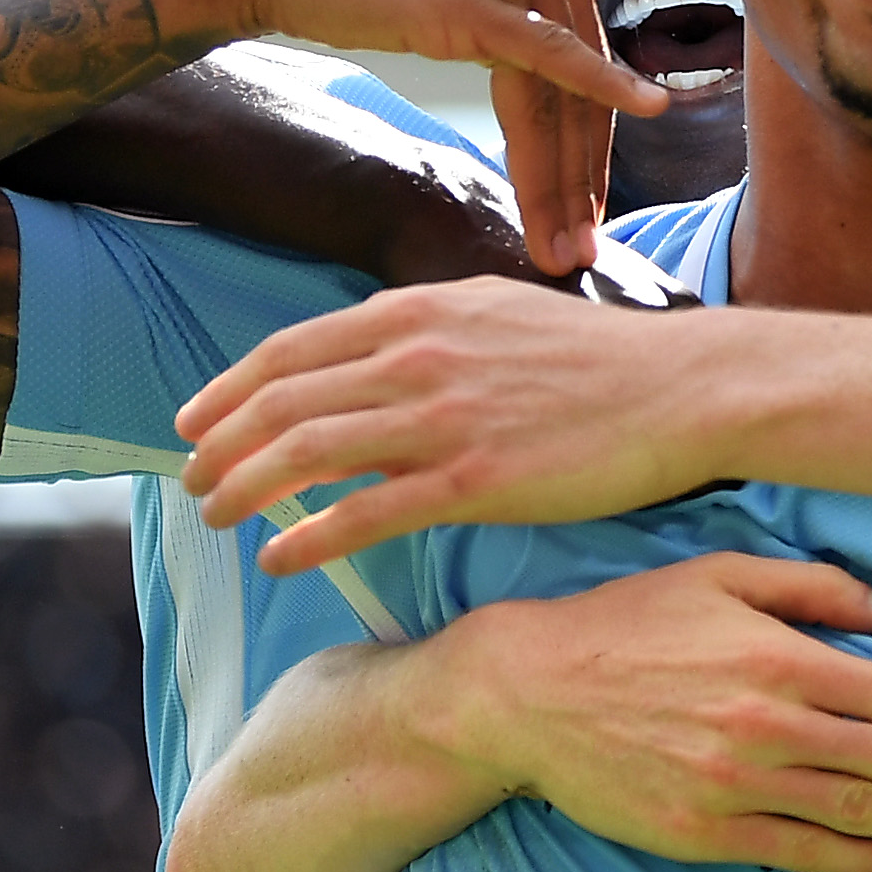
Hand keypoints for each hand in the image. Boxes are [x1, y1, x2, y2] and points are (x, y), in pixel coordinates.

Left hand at [175, 277, 728, 573]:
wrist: (682, 388)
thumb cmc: (595, 359)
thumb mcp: (494, 316)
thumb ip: (423, 337)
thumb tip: (366, 375)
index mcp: (417, 313)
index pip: (289, 351)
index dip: (227, 389)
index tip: (193, 421)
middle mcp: (416, 359)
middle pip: (280, 402)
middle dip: (218, 445)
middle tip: (190, 482)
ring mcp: (443, 419)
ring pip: (305, 454)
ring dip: (244, 489)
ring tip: (215, 518)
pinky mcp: (475, 480)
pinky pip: (364, 513)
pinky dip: (306, 537)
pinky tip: (277, 558)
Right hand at [218, 0, 665, 274]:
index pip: (583, 65)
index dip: (589, 146)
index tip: (587, 216)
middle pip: (578, 90)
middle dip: (580, 180)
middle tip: (580, 251)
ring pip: (559, 96)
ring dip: (563, 182)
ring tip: (562, 247)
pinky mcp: (474, 3)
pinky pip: (547, 61)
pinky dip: (597, 92)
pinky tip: (645, 113)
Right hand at [438, 554, 871, 871]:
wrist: (525, 693)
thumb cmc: (627, 624)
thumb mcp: (719, 574)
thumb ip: (814, 590)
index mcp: (782, 657)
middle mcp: (770, 724)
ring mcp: (738, 784)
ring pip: (865, 813)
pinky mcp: (706, 832)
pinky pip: (806, 853)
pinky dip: (867, 861)